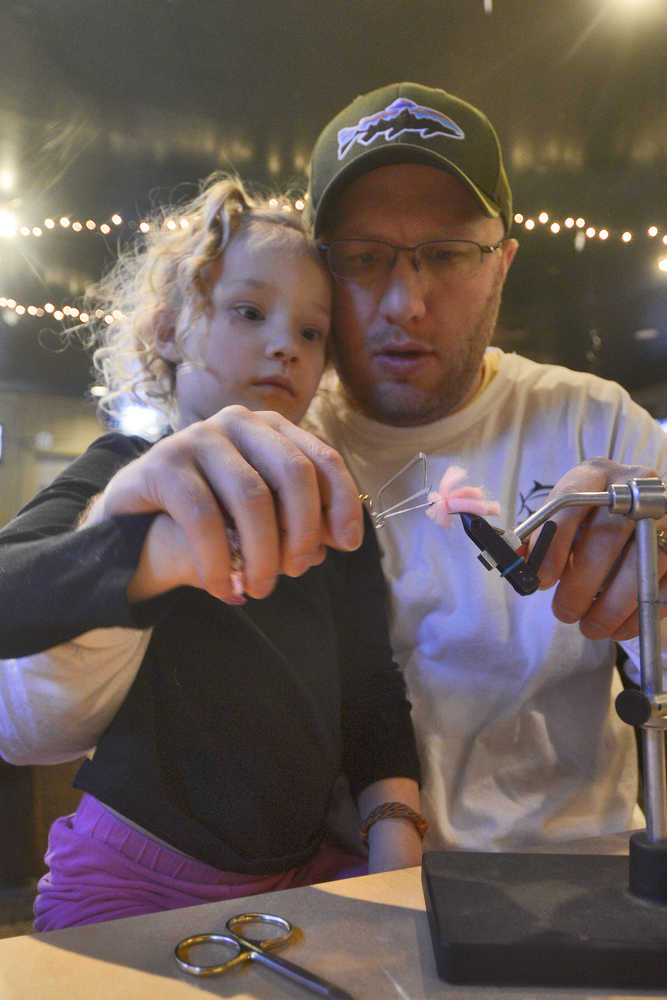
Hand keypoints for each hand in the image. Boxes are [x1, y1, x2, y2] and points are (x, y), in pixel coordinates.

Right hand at [88, 406, 363, 602]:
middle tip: (294, 572)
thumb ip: (301, 522)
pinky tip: (224, 588)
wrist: (133, 525)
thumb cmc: (212, 520)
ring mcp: (198, 437)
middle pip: (293, 473)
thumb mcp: (263, 520)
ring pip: (251, 498)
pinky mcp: (163, 462)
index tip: (349, 545)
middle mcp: (239, 422)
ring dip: (262, 555)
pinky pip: (204, 518)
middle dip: (303, 531)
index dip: (342, 502)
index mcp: (272, 430)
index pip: (322, 460)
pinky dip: (220, 562)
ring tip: (260, 588)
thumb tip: (339, 538)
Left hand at [533, 458, 666, 639]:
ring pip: (640, 564)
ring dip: (612, 605)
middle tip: (563, 613)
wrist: (638, 508)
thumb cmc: (590, 518)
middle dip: (581, 584)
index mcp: (595, 473)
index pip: (570, 502)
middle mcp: (635, 485)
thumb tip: (516, 564)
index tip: (541, 580)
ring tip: (590, 627)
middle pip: (607, 537)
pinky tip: (618, 628)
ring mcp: (665, 514)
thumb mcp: (564, 518)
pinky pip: (664, 584)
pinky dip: (639, 613)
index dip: (554, 544)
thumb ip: (539, 538)